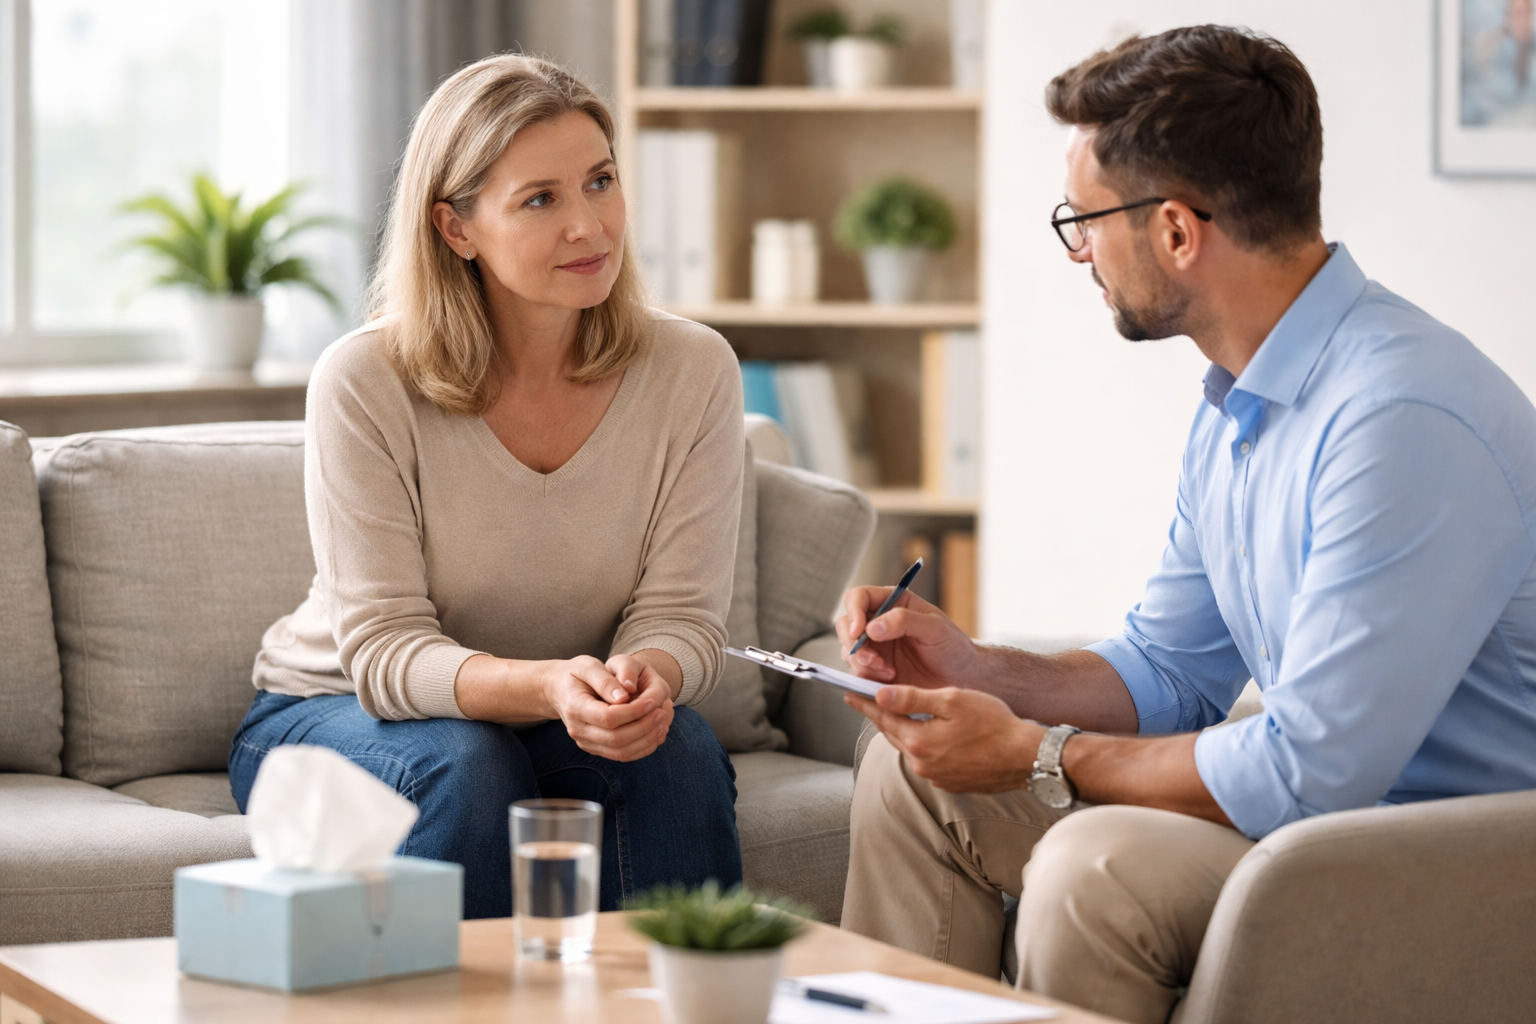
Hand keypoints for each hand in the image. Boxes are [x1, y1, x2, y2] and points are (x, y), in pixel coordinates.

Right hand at [543, 655, 674, 761]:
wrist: (560, 689)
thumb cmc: (576, 673)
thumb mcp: (588, 665)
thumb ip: (605, 680)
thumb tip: (624, 697)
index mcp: (575, 707)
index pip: (608, 718)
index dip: (634, 712)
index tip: (652, 701)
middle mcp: (578, 730)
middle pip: (616, 739)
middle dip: (645, 727)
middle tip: (663, 712)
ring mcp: (586, 742)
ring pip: (621, 752)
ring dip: (647, 740)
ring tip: (663, 721)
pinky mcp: (596, 748)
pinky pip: (622, 756)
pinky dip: (643, 747)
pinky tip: (656, 732)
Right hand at [835, 585, 983, 686]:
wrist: (962, 678)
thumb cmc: (954, 648)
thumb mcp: (935, 628)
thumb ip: (904, 621)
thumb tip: (873, 626)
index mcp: (893, 603)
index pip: (859, 597)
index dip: (853, 612)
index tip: (859, 631)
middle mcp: (880, 623)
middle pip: (846, 625)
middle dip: (853, 643)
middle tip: (871, 658)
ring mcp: (876, 647)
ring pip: (849, 651)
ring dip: (862, 663)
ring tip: (887, 672)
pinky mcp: (876, 670)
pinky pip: (858, 672)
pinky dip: (868, 677)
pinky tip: (889, 679)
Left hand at [844, 684, 1043, 793]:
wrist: (1025, 757)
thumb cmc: (994, 723)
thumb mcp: (951, 700)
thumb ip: (913, 698)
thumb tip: (881, 695)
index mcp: (918, 741)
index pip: (883, 718)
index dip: (865, 703)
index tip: (849, 692)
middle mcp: (921, 764)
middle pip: (894, 734)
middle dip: (881, 716)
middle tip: (868, 700)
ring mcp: (936, 777)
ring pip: (911, 748)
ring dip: (904, 730)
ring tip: (897, 713)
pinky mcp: (951, 783)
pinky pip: (928, 760)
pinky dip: (924, 745)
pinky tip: (930, 733)